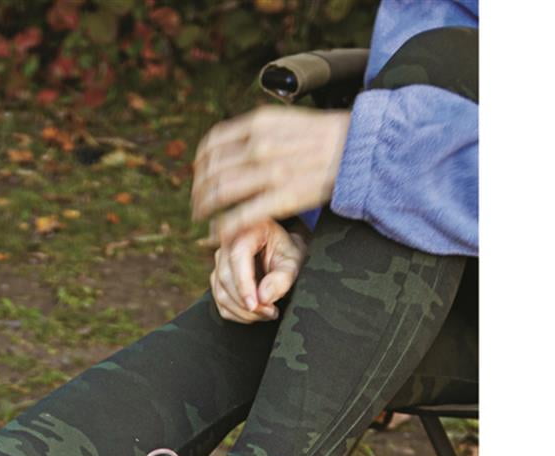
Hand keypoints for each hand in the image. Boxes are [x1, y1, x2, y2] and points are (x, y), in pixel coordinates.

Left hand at [193, 106, 349, 244]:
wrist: (358, 147)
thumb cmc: (325, 136)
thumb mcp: (286, 120)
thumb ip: (259, 131)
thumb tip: (235, 144)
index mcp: (259, 124)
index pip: (212, 145)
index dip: (200, 165)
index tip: (199, 177)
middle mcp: (259, 146)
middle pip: (211, 172)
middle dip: (198, 191)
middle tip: (196, 204)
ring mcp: (269, 173)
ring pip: (219, 194)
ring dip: (204, 209)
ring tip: (201, 218)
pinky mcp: (281, 198)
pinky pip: (239, 217)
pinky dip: (223, 228)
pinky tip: (218, 235)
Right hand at [211, 219, 306, 323]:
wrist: (280, 248)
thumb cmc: (287, 250)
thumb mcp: (293, 260)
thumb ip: (283, 277)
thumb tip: (264, 297)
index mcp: (246, 230)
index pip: (237, 258)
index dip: (244, 285)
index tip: (255, 305)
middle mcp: (227, 243)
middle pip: (226, 278)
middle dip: (246, 303)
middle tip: (270, 312)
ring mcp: (219, 262)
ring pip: (221, 293)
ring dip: (242, 311)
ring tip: (265, 313)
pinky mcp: (217, 278)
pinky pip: (220, 302)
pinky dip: (236, 313)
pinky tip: (254, 313)